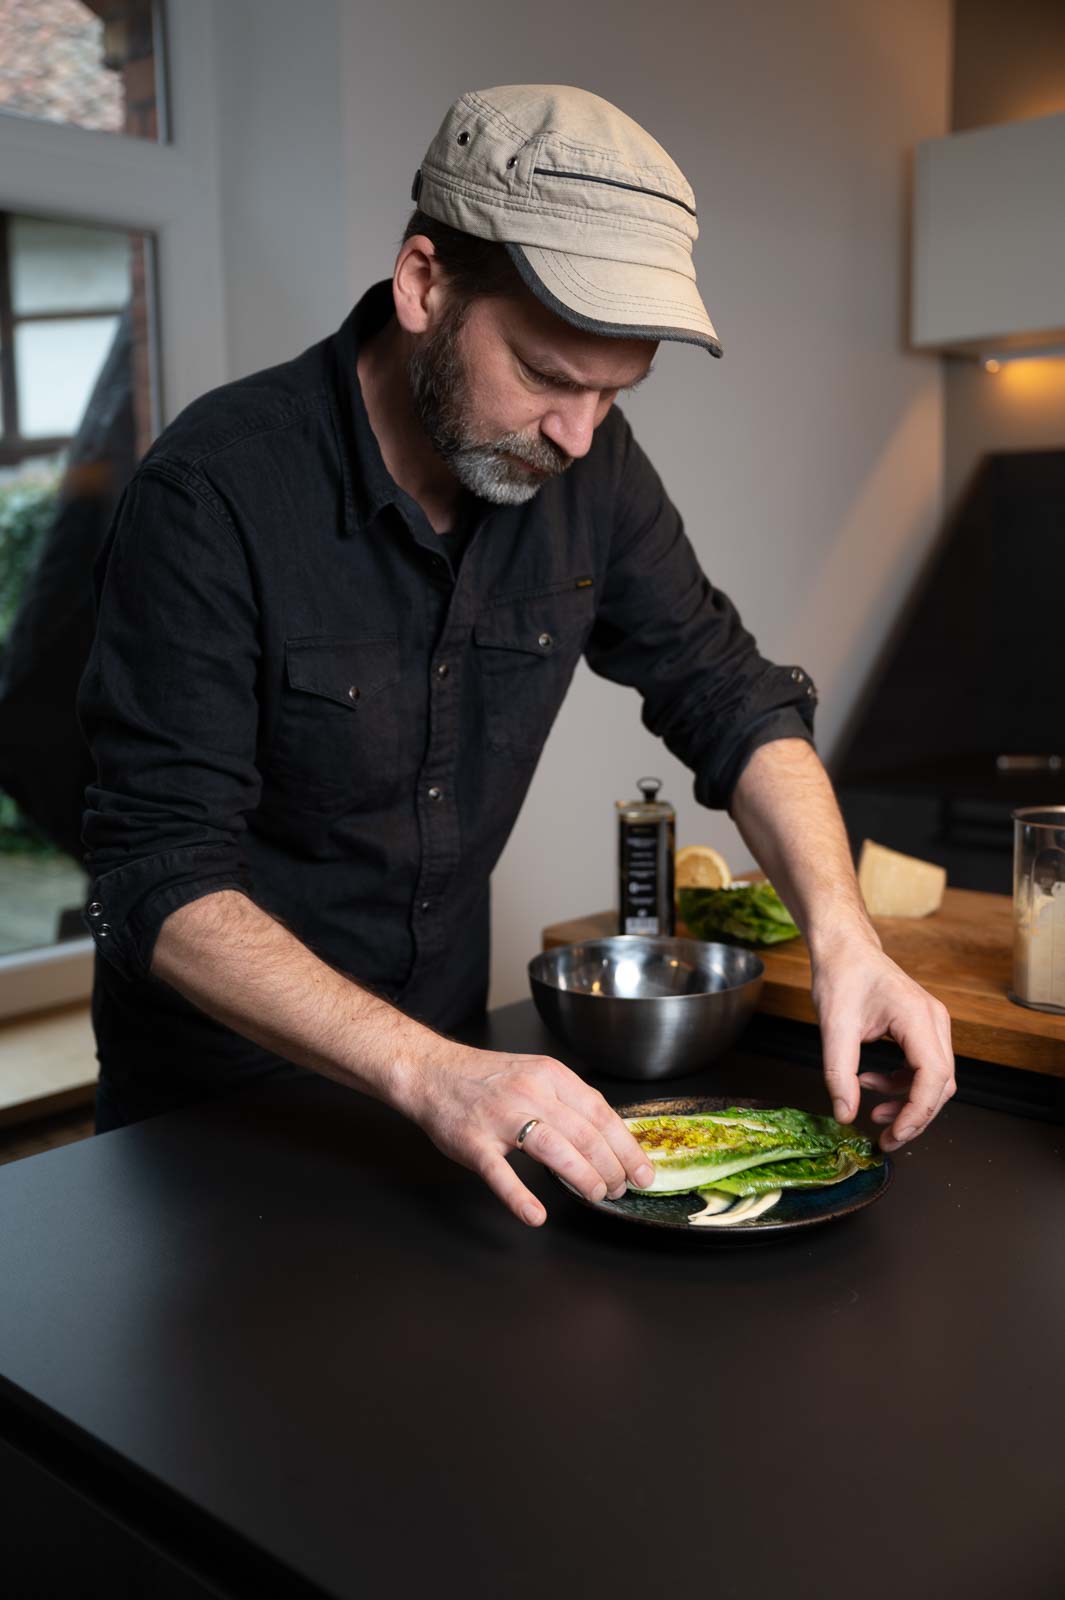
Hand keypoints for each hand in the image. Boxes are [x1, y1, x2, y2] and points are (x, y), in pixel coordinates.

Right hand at [407, 1043, 655, 1225]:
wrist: (432, 1072)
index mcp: (550, 1076)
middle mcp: (530, 1093)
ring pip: (554, 1149)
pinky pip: (500, 1173)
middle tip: (621, 1189)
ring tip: (597, 1195)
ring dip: (583, 1177)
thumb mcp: (535, 1074)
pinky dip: (519, 1197)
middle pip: (585, 1134)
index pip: (601, 1113)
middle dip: (612, 1167)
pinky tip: (536, 1214)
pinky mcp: (473, 1143)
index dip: (626, 1146)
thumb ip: (569, 1102)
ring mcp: (500, 1118)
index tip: (643, 1170)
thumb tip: (611, 1137)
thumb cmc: (487, 1079)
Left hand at [810, 932, 955, 1152]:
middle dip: (914, 1116)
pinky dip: (901, 1084)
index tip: (893, 1134)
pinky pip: (923, 1068)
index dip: (917, 1112)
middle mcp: (934, 1021)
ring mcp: (931, 1024)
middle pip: (941, 1084)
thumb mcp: (833, 1026)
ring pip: (935, 1079)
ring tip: (871, 1111)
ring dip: (907, 1102)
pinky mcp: (922, 1029)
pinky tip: (870, 1084)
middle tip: (885, 1138)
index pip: (934, 1076)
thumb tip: (845, 1114)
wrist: (844, 947)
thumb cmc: (841, 974)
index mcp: (917, 1017)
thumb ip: (839, 1073)